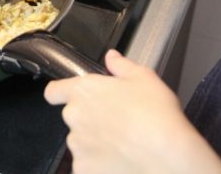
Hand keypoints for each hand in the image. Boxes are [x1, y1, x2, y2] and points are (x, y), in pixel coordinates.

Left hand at [44, 49, 220, 173]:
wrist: (166, 156)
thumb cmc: (156, 116)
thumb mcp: (144, 77)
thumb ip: (122, 65)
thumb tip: (111, 57)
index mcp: (84, 91)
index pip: (54, 91)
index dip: (61, 94)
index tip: (71, 98)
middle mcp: (74, 117)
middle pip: (73, 117)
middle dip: (89, 119)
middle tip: (115, 121)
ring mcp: (77, 145)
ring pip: (81, 142)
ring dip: (94, 142)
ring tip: (122, 142)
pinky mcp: (83, 168)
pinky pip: (87, 164)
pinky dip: (99, 164)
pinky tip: (119, 159)